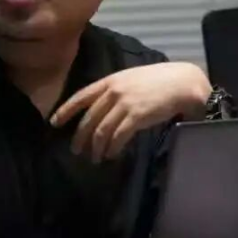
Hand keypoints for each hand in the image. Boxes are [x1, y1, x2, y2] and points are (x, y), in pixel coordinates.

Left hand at [50, 62, 211, 161]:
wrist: (183, 83)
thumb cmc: (160, 81)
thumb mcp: (132, 79)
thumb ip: (116, 90)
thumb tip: (105, 109)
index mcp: (110, 81)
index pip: (81, 96)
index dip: (66, 110)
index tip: (54, 122)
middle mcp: (113, 91)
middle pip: (89, 118)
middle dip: (80, 136)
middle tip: (76, 151)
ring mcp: (124, 104)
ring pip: (101, 130)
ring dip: (96, 147)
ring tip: (96, 158)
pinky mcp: (136, 116)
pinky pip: (118, 136)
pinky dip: (112, 148)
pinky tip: (112, 155)